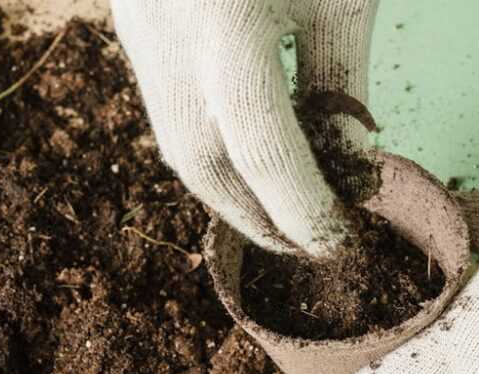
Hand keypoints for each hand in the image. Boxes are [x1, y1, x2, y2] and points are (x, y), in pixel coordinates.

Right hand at [111, 0, 377, 256]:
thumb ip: (340, 79)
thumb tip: (347, 166)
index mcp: (231, 25)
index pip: (262, 150)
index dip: (299, 209)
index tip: (332, 243)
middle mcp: (169, 39)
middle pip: (202, 165)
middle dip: (251, 218)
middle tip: (297, 244)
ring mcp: (140, 34)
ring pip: (174, 141)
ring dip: (224, 190)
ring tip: (271, 209)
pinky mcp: (132, 27)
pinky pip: (164, 106)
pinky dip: (205, 145)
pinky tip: (239, 153)